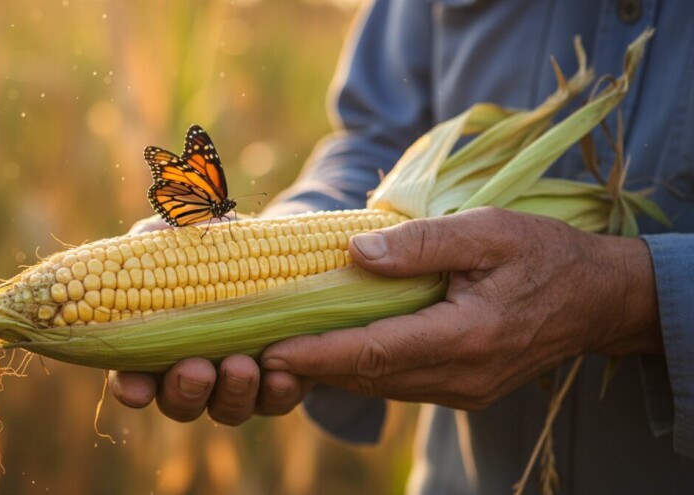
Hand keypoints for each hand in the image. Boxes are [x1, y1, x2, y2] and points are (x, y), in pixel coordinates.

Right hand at [110, 214, 305, 423]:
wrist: (273, 248)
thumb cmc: (209, 243)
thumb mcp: (180, 232)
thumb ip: (156, 238)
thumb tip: (145, 239)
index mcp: (156, 347)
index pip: (132, 380)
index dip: (131, 388)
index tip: (137, 389)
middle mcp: (193, 374)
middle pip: (180, 402)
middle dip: (186, 390)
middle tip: (197, 369)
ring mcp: (235, 384)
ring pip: (228, 408)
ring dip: (233, 393)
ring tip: (242, 365)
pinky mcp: (277, 383)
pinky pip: (277, 400)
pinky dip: (279, 391)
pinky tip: (283, 374)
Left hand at [261, 207, 661, 409]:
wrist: (597, 299)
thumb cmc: (543, 255)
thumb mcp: (488, 230)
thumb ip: (421, 243)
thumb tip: (355, 253)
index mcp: (468, 335)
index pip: (375, 351)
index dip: (318, 353)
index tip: (268, 349)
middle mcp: (460, 376)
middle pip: (368, 375)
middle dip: (310, 366)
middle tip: (254, 349)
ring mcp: (462, 390)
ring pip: (380, 384)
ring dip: (331, 370)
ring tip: (281, 348)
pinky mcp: (461, 390)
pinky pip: (398, 382)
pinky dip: (362, 367)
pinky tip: (334, 348)